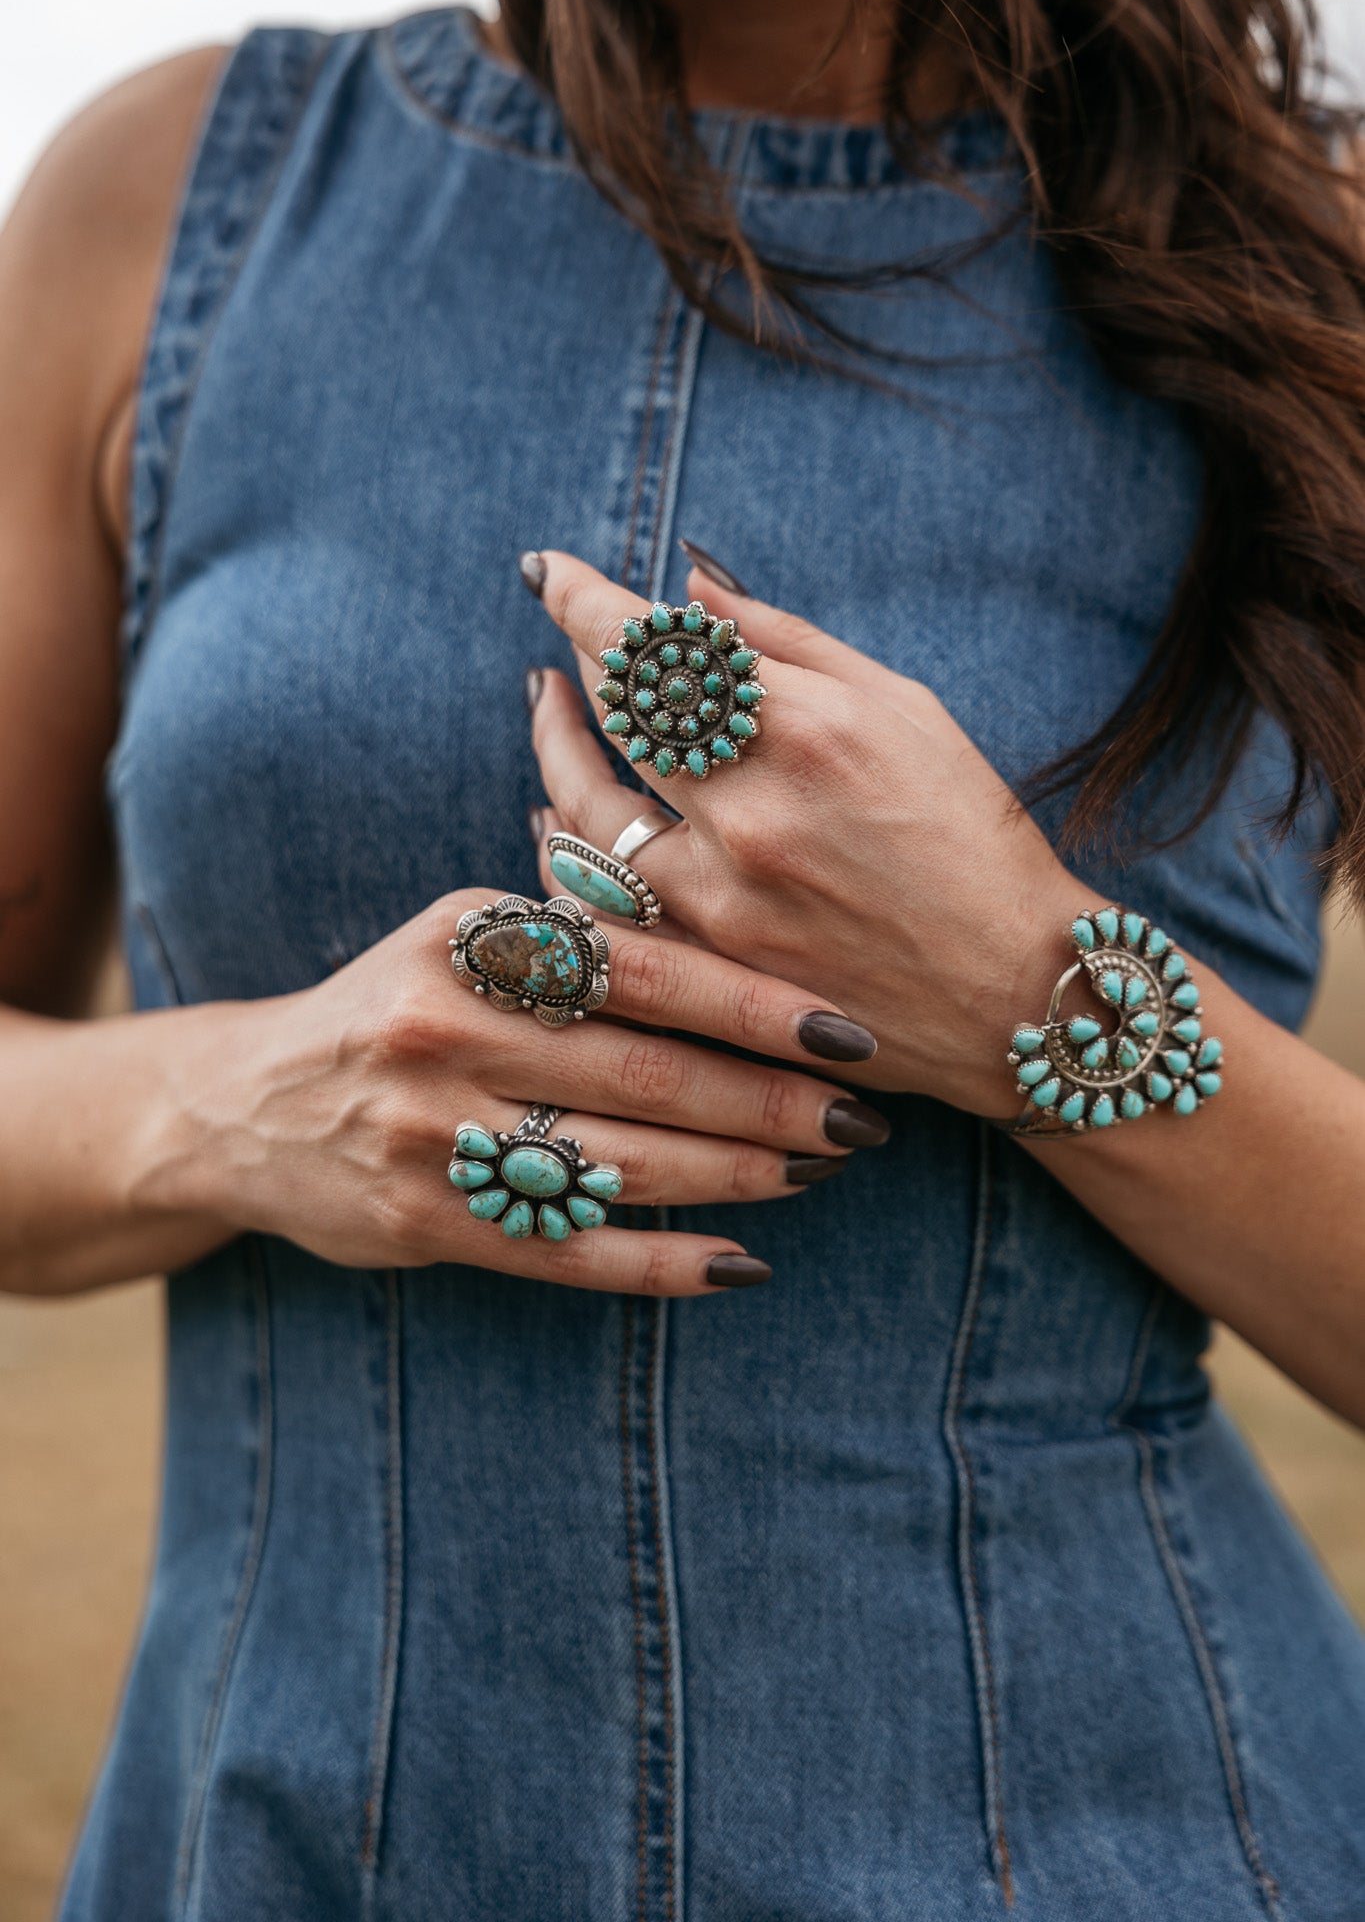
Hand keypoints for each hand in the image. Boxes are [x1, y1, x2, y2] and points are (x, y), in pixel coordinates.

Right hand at [134, 889, 889, 1295]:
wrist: (248, 1104)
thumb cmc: (400, 1003)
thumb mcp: (464, 934)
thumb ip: (576, 931)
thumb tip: (733, 919)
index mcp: (470, 941)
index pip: (644, 970)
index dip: (756, 1005)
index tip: (850, 1030)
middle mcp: (447, 1033)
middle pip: (648, 1074)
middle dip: (771, 1101)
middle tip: (863, 1119)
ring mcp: (435, 1136)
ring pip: (620, 1165)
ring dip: (735, 1177)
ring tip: (817, 1172)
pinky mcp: (429, 1224)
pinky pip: (567, 1251)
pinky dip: (659, 1263)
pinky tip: (737, 1264)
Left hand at [524, 549, 1098, 1114]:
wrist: (1013, 993)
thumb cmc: (972, 837)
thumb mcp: (906, 710)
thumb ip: (791, 643)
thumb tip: (691, 586)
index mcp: (811, 728)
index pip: (659, 643)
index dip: (588, 599)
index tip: (552, 572)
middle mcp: (755, 810)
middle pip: (617, 709)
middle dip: (579, 654)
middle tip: (565, 626)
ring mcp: (723, 894)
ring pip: (584, 802)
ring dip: (553, 742)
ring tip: (548, 704)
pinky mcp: (709, 963)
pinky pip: (597, 896)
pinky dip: (565, 842)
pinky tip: (556, 810)